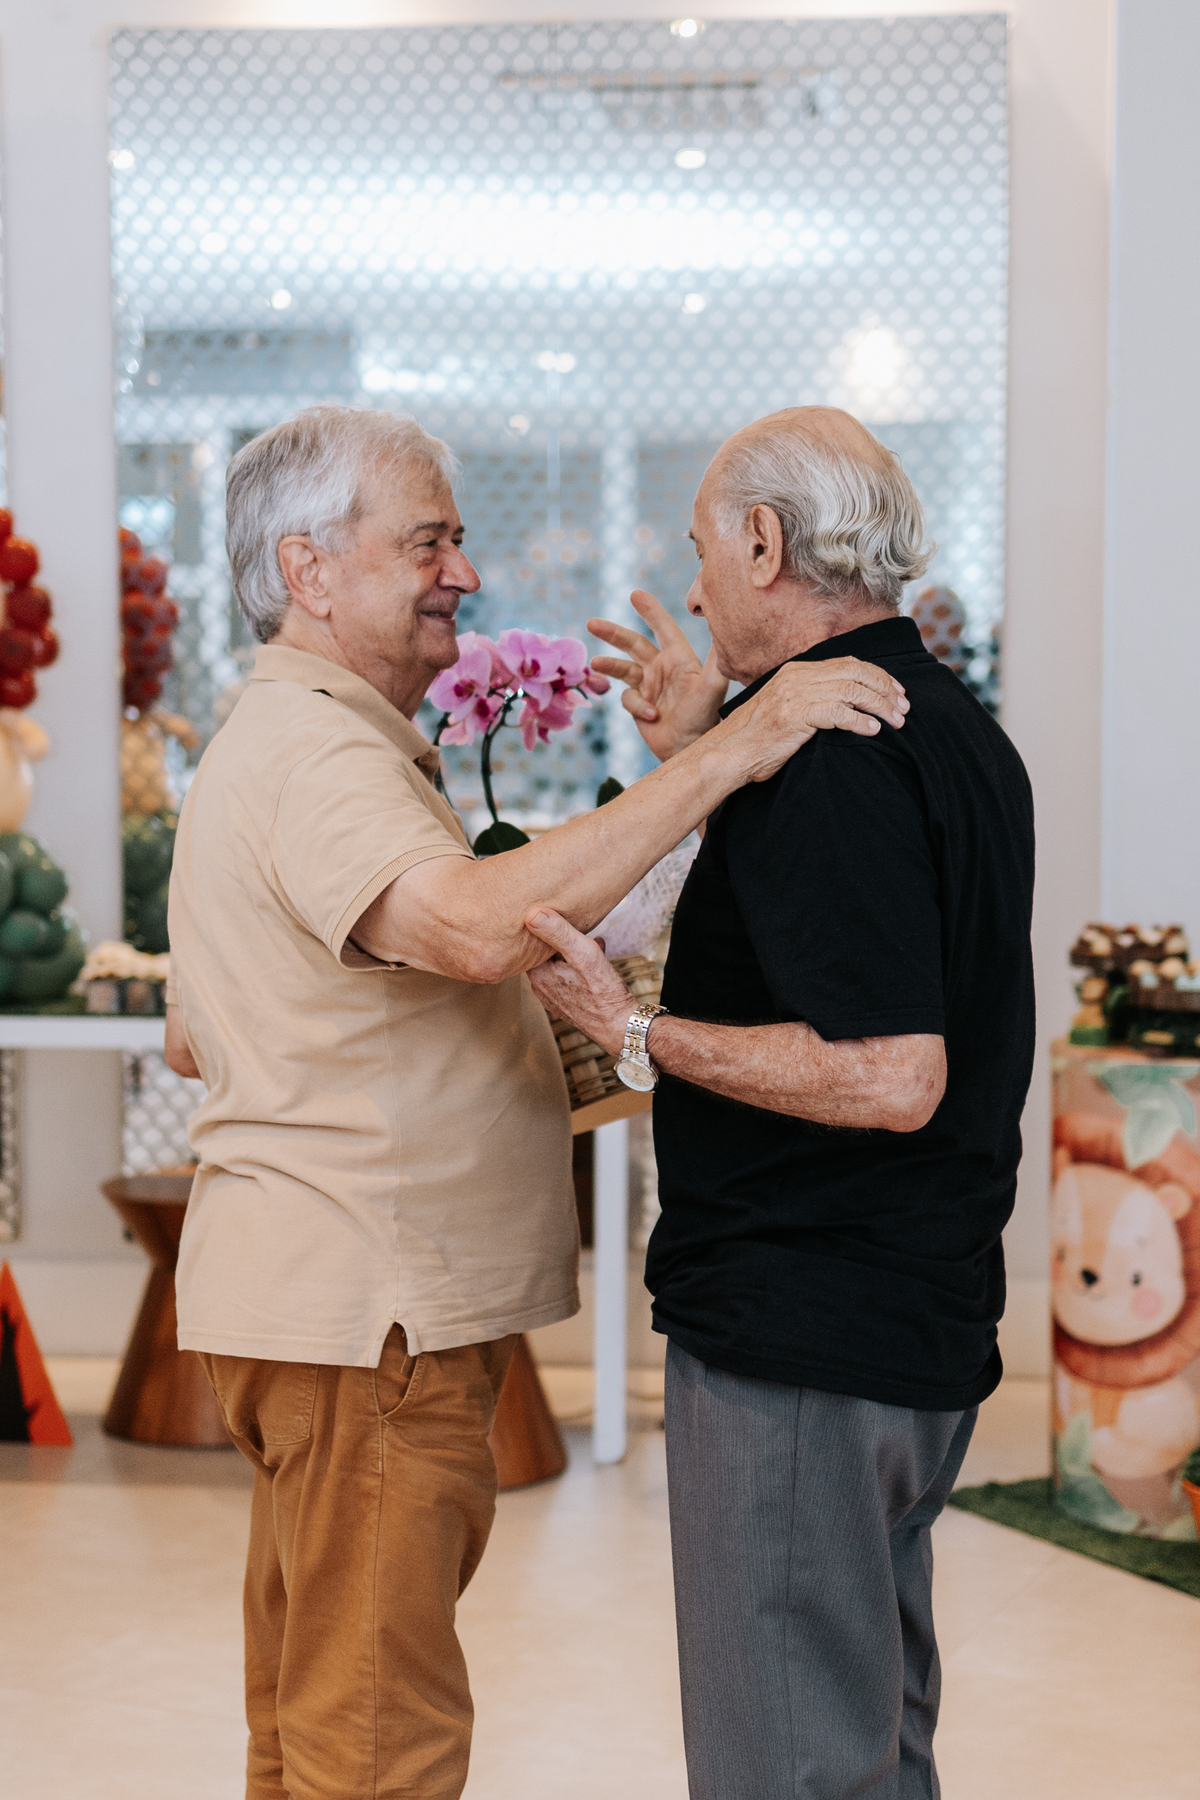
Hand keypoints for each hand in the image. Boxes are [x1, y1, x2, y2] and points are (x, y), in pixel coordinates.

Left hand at [525, 910, 632, 1054]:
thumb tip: (531, 913)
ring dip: (574, 952)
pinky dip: (580, 966)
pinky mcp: (568, 1003)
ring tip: (592, 941)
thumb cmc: (602, 991)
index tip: (554, 916)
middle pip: (545, 954)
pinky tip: (597, 957)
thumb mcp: (581, 953)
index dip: (543, 929)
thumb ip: (557, 932)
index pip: (530, 945)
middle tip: (576, 926)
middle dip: (561, 940)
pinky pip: (569, 978)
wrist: (620, 1026)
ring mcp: (554, 998)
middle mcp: (541, 988)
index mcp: (537, 975)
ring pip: (559, 965)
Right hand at [588, 590, 728, 762]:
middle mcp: (663, 668)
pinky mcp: (639, 704)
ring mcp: (649, 686)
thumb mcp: (711, 688)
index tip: (635, 594)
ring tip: (596, 664)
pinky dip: (636, 705)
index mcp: (679, 658)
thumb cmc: (704, 718)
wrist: (689, 750)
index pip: (663, 628)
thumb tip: (723, 634)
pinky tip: (651, 715)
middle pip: (633, 643)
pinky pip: (627, 697)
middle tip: (591, 623)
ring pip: (622, 667)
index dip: (650, 610)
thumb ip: (714, 662)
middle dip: (613, 632)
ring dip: (609, 664)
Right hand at [711, 657, 909, 785]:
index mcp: (797, 671)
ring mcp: (795, 694)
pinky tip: (873, 730)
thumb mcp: (786, 709)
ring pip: (852, 690)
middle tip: (904, 708)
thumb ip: (812, 699)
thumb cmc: (759, 739)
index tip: (897, 692)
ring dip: (880, 706)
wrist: (729, 753)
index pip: (848, 663)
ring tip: (896, 721)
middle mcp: (798, 676)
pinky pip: (838, 712)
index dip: (878, 675)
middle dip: (885, 689)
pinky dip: (860, 720)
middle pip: (855, 672)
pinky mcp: (795, 715)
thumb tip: (847, 703)